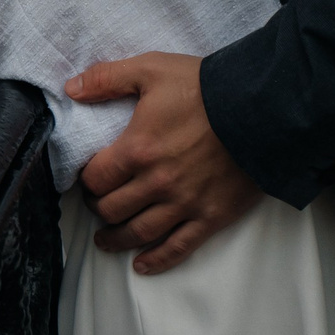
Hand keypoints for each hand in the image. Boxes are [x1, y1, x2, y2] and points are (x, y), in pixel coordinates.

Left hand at [67, 52, 262, 274]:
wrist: (262, 110)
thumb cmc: (204, 88)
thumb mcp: (150, 69)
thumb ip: (107, 78)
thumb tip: (72, 89)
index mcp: (137, 149)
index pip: (96, 178)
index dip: (86, 180)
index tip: (86, 178)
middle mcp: (157, 183)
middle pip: (113, 208)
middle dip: (98, 207)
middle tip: (96, 204)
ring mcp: (185, 203)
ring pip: (140, 232)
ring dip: (117, 239)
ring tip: (105, 240)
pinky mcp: (212, 216)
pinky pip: (179, 247)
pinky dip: (157, 260)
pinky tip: (141, 265)